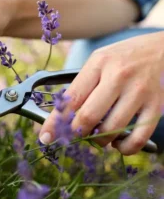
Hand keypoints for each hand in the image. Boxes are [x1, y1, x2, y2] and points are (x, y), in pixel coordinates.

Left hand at [40, 32, 163, 154]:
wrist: (163, 50)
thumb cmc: (125, 56)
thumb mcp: (100, 60)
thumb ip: (83, 83)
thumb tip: (64, 112)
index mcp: (99, 64)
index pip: (71, 98)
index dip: (55, 121)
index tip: (46, 136)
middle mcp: (118, 77)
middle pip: (88, 117)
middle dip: (75, 133)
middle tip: (72, 136)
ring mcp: (139, 92)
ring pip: (111, 130)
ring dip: (98, 142)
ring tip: (96, 138)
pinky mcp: (157, 106)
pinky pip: (137, 137)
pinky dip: (124, 148)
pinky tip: (118, 144)